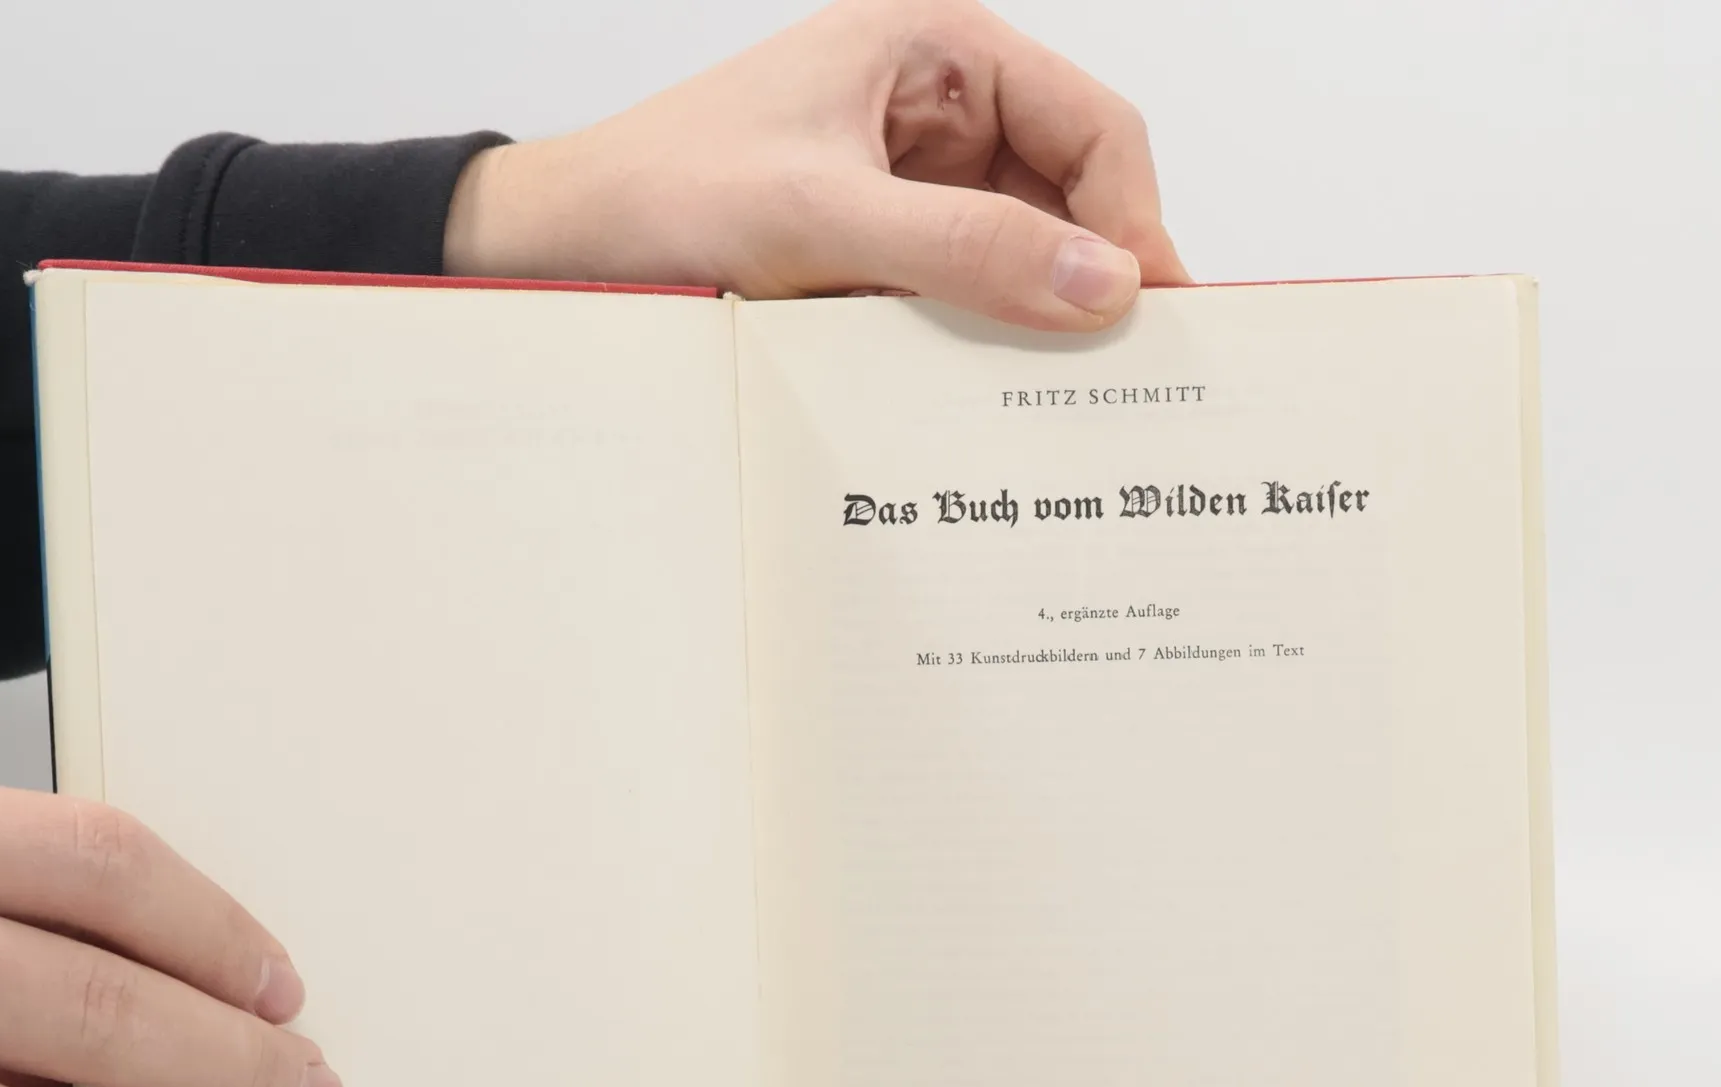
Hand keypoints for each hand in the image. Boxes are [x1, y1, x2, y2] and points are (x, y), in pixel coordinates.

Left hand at [446, 0, 1186, 330]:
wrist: (565, 249)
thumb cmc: (667, 195)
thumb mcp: (823, 219)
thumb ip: (965, 250)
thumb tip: (1103, 285)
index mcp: (939, 51)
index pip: (1092, 127)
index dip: (1134, 221)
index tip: (1154, 318)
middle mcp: (939, 110)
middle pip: (1070, 196)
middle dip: (1096, 278)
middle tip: (1129, 381)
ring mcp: (913, 184)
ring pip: (1022, 254)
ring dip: (1039, 320)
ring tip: (1067, 401)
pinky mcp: (884, 250)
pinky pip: (966, 293)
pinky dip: (985, 340)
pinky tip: (993, 394)